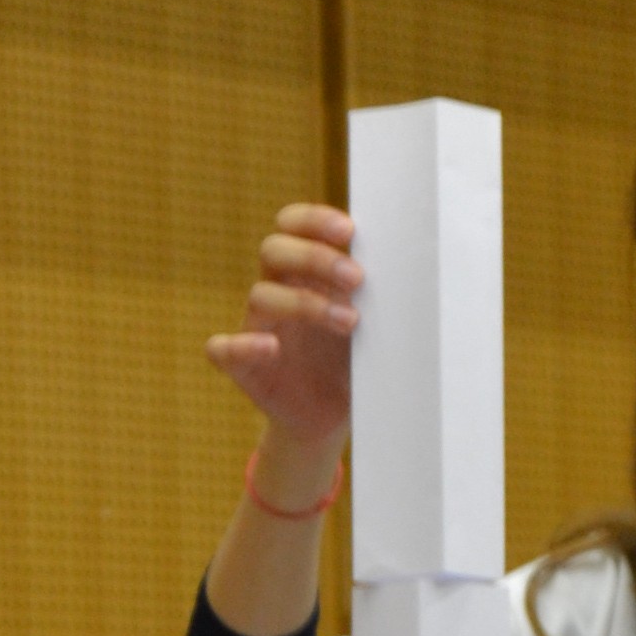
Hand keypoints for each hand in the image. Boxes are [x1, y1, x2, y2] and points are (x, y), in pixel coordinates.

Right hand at [205, 205, 359, 462]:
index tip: (349, 231)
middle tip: (357, 278)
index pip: (292, 225)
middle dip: (315, 257)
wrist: (334, 416)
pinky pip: (222, 348)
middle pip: (273, 250)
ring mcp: (257, 326)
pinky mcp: (244, 367)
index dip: (314, 219)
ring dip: (305, 303)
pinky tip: (270, 348)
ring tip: (350, 324)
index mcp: (303, 271)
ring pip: (261, 295)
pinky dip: (240, 345)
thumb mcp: (371, 322)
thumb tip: (414, 268)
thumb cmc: (353, 359)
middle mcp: (277, 291)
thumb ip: (378, 293)